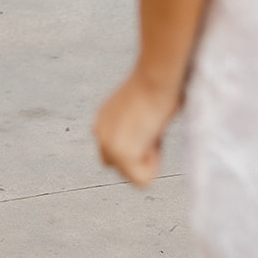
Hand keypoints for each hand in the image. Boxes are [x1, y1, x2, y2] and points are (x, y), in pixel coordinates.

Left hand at [93, 68, 181, 187]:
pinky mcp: (121, 155)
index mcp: (103, 121)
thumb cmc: (158, 86)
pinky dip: (155, 165)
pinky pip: (144, 181)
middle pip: (121, 167)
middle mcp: (99, 133)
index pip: (116, 153)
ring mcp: (108, 145)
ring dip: (149, 159)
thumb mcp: (140, 110)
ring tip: (151, 129)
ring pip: (134, 175)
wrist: (156, 77)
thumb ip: (135, 128)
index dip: (141, 146)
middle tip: (150, 129)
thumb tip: (147, 135)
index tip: (148, 123)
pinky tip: (153, 137)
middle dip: (139, 157)